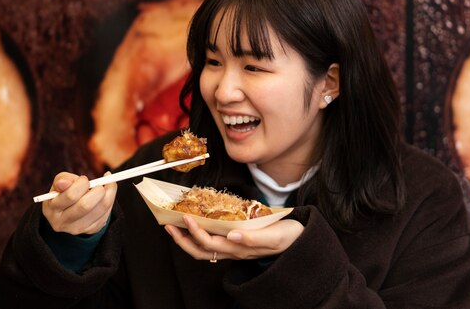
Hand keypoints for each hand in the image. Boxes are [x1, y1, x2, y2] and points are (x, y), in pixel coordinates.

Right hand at [42, 171, 116, 234]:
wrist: (69, 211)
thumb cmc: (64, 192)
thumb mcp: (60, 184)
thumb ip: (62, 179)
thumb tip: (64, 183)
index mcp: (52, 209)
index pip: (71, 195)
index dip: (82, 183)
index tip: (84, 179)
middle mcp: (63, 222)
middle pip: (86, 205)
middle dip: (97, 190)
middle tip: (99, 184)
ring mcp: (78, 228)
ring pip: (101, 208)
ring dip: (108, 193)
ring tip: (104, 187)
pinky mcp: (92, 229)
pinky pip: (107, 212)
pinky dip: (110, 199)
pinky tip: (107, 194)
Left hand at [164, 215, 303, 261]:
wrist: (301, 241)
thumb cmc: (289, 237)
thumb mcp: (274, 236)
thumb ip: (252, 238)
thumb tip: (231, 235)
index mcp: (240, 248)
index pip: (209, 244)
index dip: (195, 232)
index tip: (186, 217)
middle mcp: (234, 250)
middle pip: (201, 250)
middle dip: (182, 239)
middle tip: (168, 224)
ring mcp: (235, 248)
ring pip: (205, 249)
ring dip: (188, 240)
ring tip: (176, 226)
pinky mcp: (239, 242)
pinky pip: (214, 243)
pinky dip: (201, 235)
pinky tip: (198, 225)